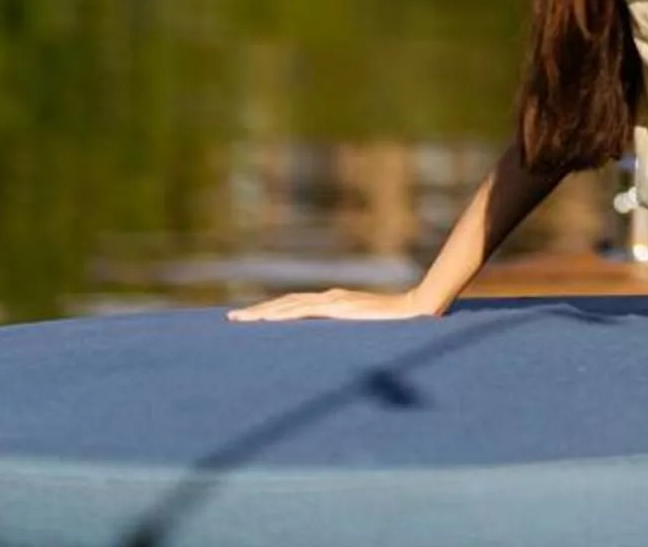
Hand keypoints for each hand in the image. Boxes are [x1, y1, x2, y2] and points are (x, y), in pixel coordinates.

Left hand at [228, 285, 441, 323]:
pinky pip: (304, 311)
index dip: (270, 311)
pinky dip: (282, 314)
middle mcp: (329, 298)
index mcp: (333, 303)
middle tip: (231, 319)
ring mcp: (333, 302)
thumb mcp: (363, 329)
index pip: (295, 306)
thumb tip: (330, 348)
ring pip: (289, 305)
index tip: (248, 318)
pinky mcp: (338, 308)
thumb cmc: (395, 323)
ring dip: (262, 312)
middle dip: (257, 311)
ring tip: (240, 319)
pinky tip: (266, 319)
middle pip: (285, 303)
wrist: (416, 309)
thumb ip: (346, 331)